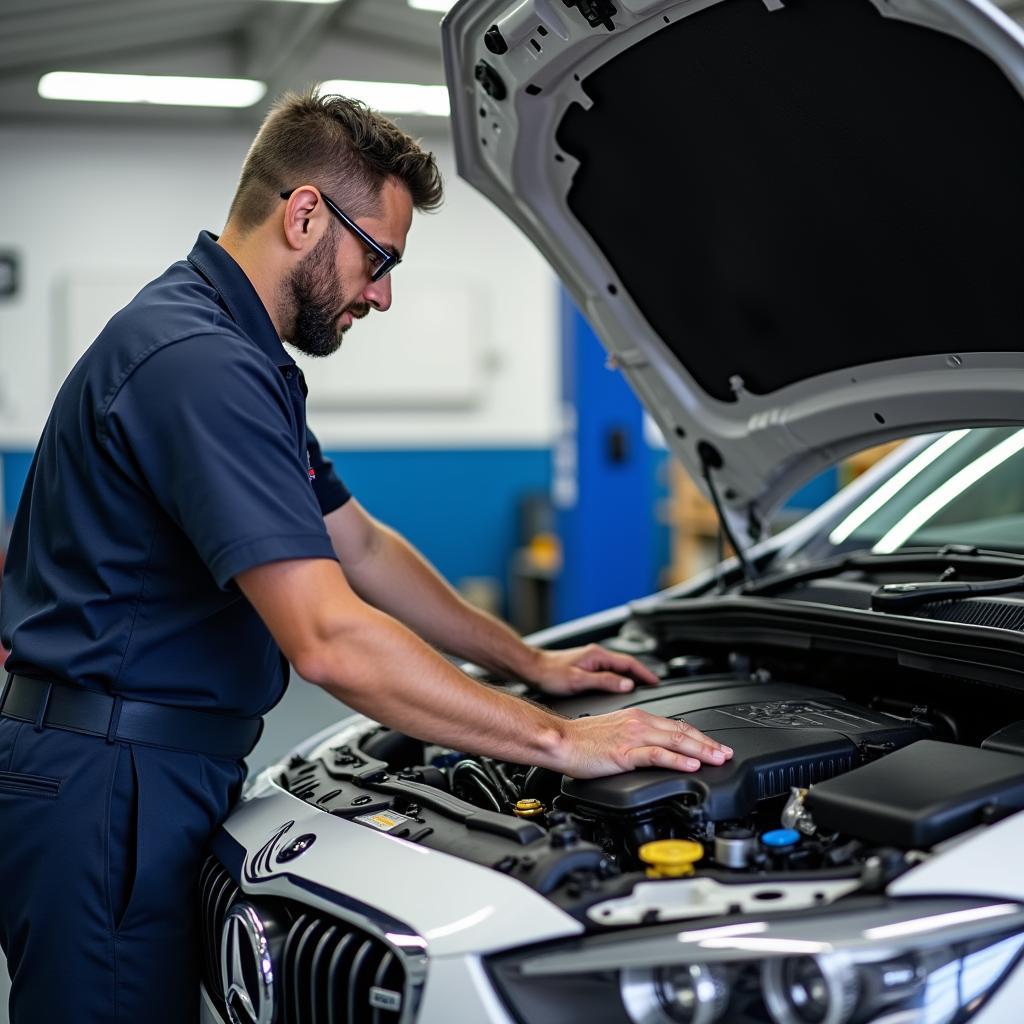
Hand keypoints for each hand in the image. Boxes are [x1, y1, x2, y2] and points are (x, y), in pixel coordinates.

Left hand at [524, 643, 660, 694]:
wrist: (532, 669)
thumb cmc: (550, 674)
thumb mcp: (579, 681)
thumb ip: (605, 682)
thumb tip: (627, 684)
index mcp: (598, 655)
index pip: (630, 662)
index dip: (645, 672)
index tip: (656, 681)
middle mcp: (596, 655)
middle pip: (626, 664)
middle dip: (641, 674)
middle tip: (654, 686)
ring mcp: (590, 659)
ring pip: (617, 667)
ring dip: (630, 676)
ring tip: (641, 687)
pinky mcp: (585, 666)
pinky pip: (609, 671)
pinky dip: (618, 677)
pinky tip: (618, 686)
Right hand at [556, 708, 733, 778]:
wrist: (560, 739)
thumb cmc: (582, 739)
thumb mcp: (615, 731)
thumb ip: (637, 737)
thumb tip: (655, 749)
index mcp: (637, 717)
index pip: (677, 725)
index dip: (700, 736)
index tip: (715, 746)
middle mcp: (638, 722)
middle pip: (682, 732)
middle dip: (709, 743)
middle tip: (727, 753)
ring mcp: (633, 737)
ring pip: (675, 741)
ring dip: (701, 750)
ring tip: (718, 759)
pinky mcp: (625, 752)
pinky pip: (657, 755)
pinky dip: (677, 759)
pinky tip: (691, 764)